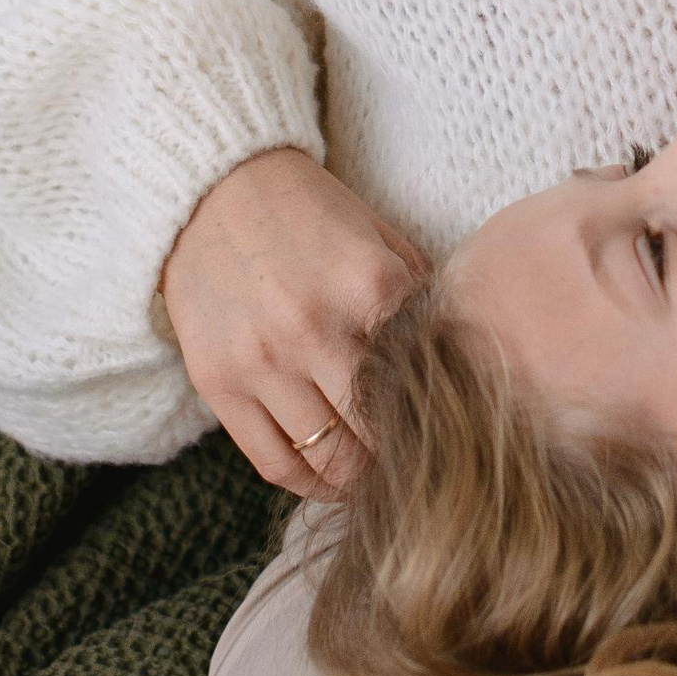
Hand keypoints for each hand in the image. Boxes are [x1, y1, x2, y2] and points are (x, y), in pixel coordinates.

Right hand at [160, 145, 426, 496]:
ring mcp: (263, 361)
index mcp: (371, 286)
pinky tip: (332, 482)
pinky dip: (310, 485)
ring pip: (330, 459)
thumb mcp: (379, 238)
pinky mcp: (219, 383)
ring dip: (362, 480)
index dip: (445, 418)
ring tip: (382, 481)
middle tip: (425, 468)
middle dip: (408, 458)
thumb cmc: (308, 215)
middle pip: (382, 433)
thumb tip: (464, 356)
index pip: (425, 382)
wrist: (212, 190)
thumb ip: (421, 295)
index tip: (455, 434)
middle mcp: (316, 328)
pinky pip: (274, 462)